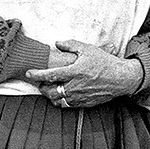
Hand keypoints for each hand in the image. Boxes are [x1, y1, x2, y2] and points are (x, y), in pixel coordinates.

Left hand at [24, 39, 143, 108]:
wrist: (121, 78)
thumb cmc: (105, 62)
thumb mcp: (88, 49)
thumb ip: (70, 45)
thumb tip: (56, 43)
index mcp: (74, 72)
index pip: (50, 75)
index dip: (37, 75)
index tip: (28, 73)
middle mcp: (75, 86)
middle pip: (50, 91)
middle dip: (41, 87)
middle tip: (39, 82)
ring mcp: (79, 96)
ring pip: (57, 100)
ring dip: (49, 95)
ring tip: (48, 89)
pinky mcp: (84, 103)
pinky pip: (66, 105)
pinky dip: (60, 101)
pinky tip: (59, 95)